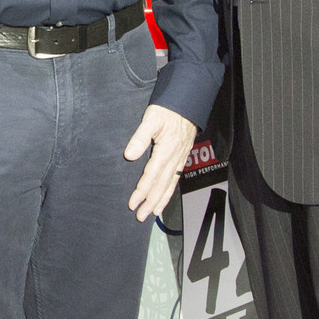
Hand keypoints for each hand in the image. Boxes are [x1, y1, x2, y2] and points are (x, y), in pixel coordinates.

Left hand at [123, 104, 196, 220]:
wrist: (188, 102)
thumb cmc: (168, 109)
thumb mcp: (152, 118)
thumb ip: (140, 137)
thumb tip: (130, 155)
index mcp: (166, 150)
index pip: (151, 175)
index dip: (142, 191)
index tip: (133, 203)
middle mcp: (175, 158)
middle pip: (161, 185)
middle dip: (151, 202)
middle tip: (140, 216)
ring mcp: (180, 158)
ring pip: (170, 184)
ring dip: (160, 200)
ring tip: (153, 213)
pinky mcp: (182, 156)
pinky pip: (176, 178)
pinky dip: (170, 190)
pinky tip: (165, 196)